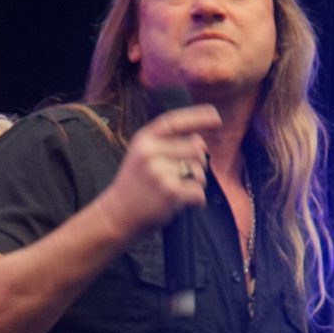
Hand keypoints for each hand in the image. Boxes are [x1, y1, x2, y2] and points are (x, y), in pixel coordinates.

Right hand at [100, 104, 220, 236]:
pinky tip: (181, 204)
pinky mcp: (169, 191)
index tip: (217, 118)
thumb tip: (201, 142)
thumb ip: (168, 145)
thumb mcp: (142, 157)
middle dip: (198, 164)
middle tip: (185, 177)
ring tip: (178, 191)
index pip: (174, 122)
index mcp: (144, 140)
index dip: (197, 117)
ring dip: (196, 184)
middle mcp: (150, 152)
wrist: (116, 215)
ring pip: (199, 171)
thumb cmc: (136, 185)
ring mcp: (159, 171)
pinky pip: (198, 192)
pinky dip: (196, 201)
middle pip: (196, 149)